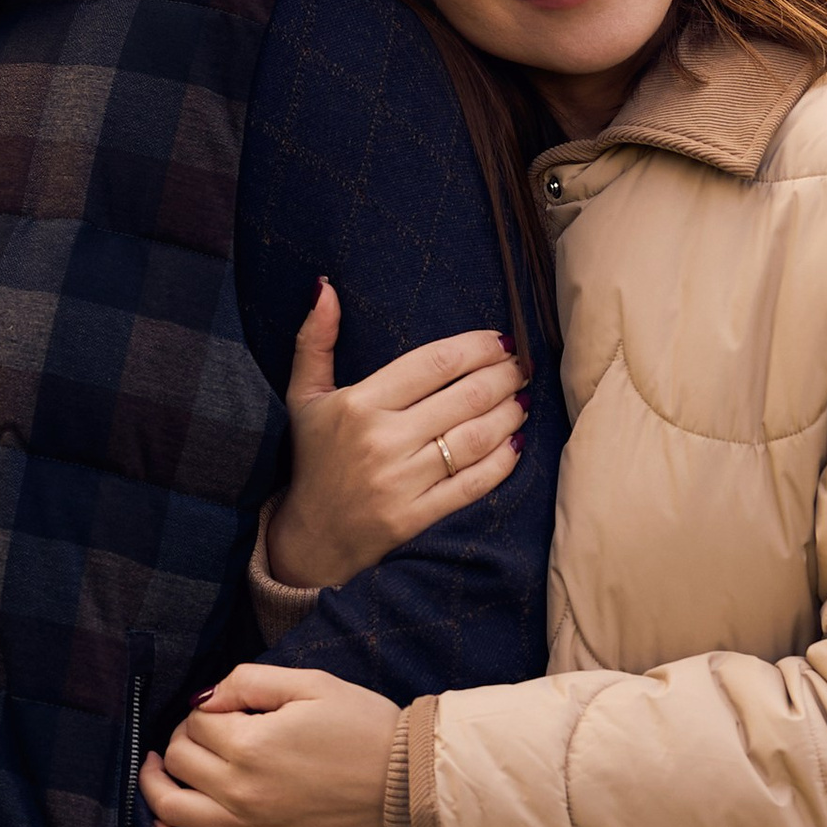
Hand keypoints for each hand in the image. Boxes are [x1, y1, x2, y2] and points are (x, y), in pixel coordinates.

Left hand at [141, 663, 402, 826]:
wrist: (413, 792)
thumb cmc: (368, 731)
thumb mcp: (314, 684)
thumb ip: (251, 680)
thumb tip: (206, 697)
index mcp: (250, 743)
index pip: (196, 722)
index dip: (203, 710)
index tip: (221, 709)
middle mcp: (240, 791)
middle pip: (178, 762)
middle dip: (180, 741)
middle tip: (201, 734)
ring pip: (173, 811)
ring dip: (154, 787)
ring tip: (157, 772)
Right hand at [262, 281, 525, 591]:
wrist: (308, 538)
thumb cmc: (313, 459)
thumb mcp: (303, 397)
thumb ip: (314, 341)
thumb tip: (325, 288)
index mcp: (359, 404)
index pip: (433, 363)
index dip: (476, 347)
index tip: (501, 339)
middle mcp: (383, 441)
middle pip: (464, 397)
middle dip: (504, 375)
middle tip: (523, 364)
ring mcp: (402, 482)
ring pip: (475, 438)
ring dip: (510, 413)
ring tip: (523, 398)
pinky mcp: (417, 517)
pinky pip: (473, 484)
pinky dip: (502, 461)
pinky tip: (516, 442)